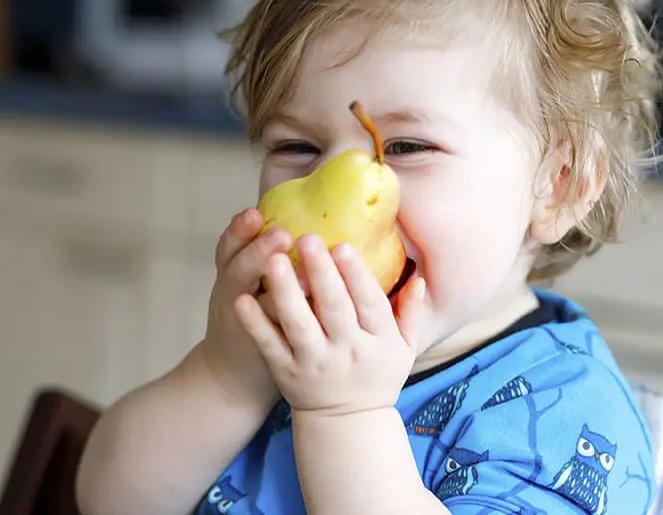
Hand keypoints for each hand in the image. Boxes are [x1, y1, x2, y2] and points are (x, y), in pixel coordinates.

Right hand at [203, 207, 292, 410]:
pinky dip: (287, 325)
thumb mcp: (244, 280)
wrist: (231, 375)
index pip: (230, 245)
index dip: (239, 229)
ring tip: (302, 275)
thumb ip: (262, 252)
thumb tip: (300, 212)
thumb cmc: (247, 316)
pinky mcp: (266, 349)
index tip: (255, 212)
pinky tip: (310, 313)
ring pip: (255, 303)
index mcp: (231, 271)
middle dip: (258, 251)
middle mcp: (233, 294)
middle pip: (238, 268)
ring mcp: (246, 324)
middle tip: (282, 234)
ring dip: (279, 289)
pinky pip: (274, 335)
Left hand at [239, 233, 428, 416]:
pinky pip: (271, 346)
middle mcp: (348, 352)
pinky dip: (257, 324)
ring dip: (286, 292)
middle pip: (334, 309)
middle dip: (321, 273)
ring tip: (272, 260)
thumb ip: (411, 313)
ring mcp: (315, 364)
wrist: (348, 424)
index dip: (357, 275)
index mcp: (379, 342)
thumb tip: (419, 278)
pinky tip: (244, 300)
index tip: (342, 246)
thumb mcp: (404, 350)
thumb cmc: (377, 377)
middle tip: (307, 238)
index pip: (370, 304)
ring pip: (299, 324)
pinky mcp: (287, 373)